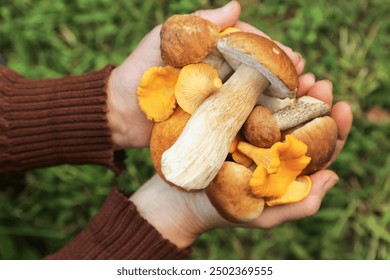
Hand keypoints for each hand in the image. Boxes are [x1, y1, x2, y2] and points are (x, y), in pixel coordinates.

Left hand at [106, 1, 305, 148]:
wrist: (119, 113)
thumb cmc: (140, 72)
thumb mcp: (164, 38)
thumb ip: (199, 22)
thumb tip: (236, 5)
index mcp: (212, 56)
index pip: (250, 50)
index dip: (273, 53)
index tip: (294, 58)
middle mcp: (219, 79)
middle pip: (259, 75)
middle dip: (284, 77)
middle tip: (307, 80)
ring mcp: (216, 104)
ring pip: (254, 100)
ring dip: (281, 100)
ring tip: (305, 100)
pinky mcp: (211, 127)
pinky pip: (238, 124)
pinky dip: (260, 124)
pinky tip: (281, 126)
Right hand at [130, 79, 352, 247]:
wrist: (175, 201)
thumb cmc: (219, 211)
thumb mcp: (263, 215)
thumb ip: (299, 204)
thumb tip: (333, 176)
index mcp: (284, 167)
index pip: (319, 147)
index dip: (335, 127)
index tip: (341, 107)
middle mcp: (269, 146)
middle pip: (300, 119)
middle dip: (314, 99)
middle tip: (318, 82)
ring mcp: (248, 131)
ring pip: (275, 105)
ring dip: (289, 87)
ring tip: (298, 70)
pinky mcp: (227, 121)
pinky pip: (247, 101)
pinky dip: (257, 86)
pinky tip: (261, 72)